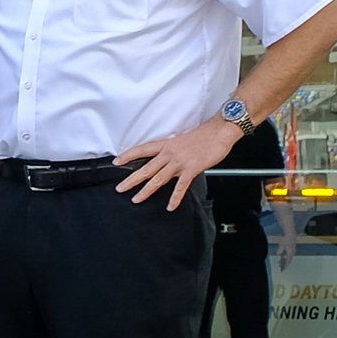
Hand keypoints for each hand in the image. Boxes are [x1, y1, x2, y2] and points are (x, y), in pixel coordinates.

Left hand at [116, 117, 241, 211]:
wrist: (219, 131)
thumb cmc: (204, 135)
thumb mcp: (181, 140)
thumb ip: (172, 152)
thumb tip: (166, 161)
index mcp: (166, 145)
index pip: (142, 149)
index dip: (128, 155)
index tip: (116, 162)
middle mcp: (169, 154)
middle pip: (146, 169)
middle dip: (131, 180)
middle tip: (120, 188)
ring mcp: (179, 162)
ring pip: (158, 179)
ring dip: (146, 191)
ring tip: (136, 199)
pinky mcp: (191, 169)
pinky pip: (180, 186)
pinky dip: (175, 198)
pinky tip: (170, 206)